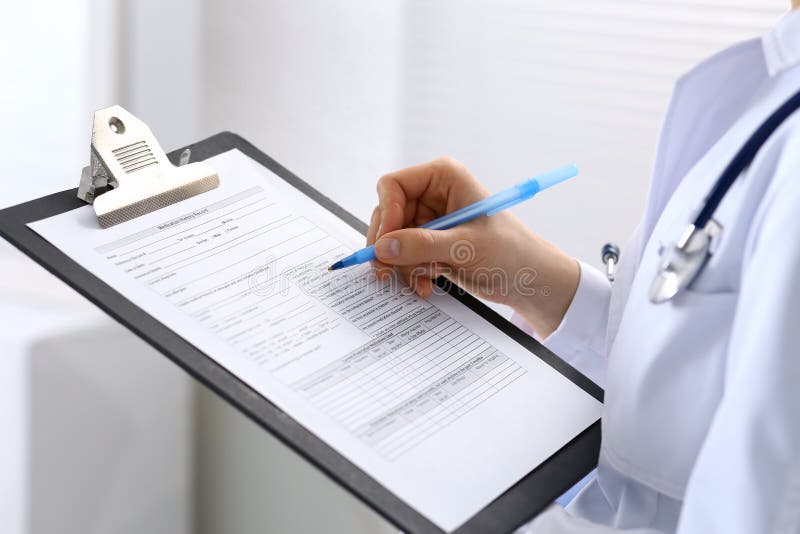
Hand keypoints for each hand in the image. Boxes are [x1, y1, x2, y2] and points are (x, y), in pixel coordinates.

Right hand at [366, 157, 579, 336]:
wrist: (530, 280)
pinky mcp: (430, 243)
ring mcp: (430, 220)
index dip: (386, 215)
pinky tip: (427, 285)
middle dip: (391, 247)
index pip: (393, 186)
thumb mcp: (465, 249)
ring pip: (392, 240)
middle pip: (387, 215)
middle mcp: (433, 195)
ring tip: (425, 280)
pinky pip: (402, 256)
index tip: (387, 246)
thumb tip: (382, 248)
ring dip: (402, 265)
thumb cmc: (511, 253)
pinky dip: (409, 273)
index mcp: (444, 178)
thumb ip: (421, 246)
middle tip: (390, 273)